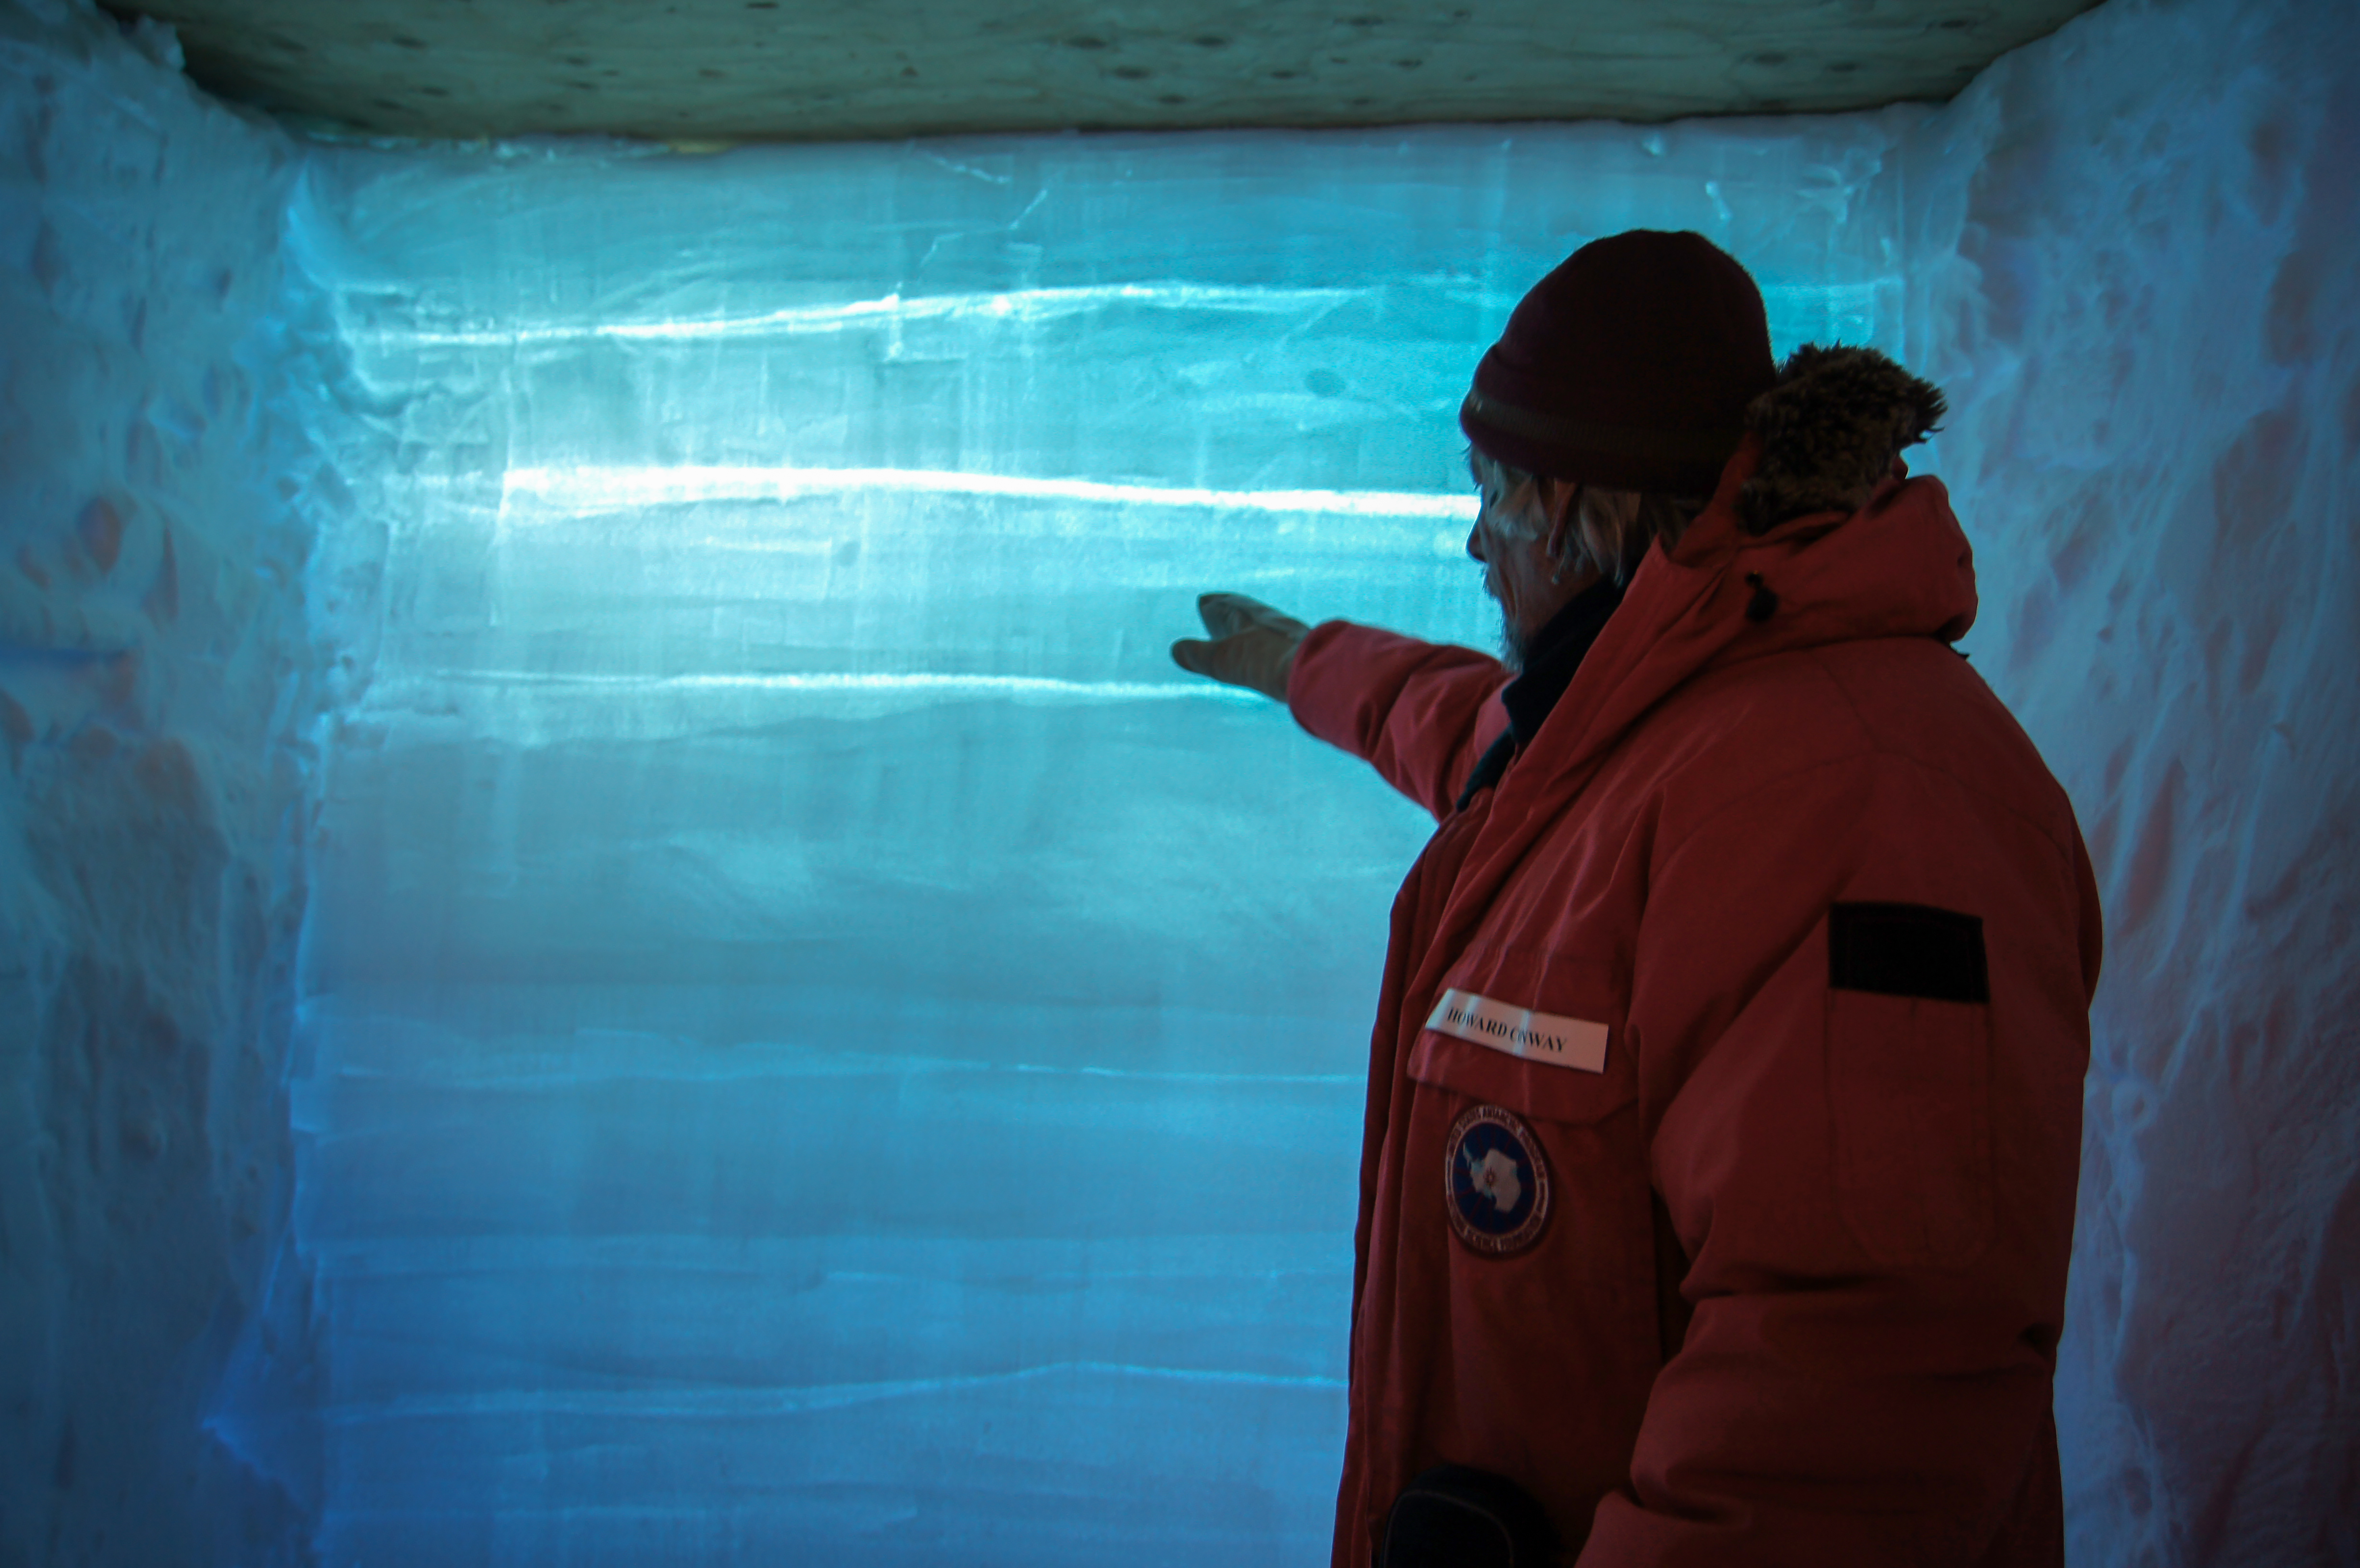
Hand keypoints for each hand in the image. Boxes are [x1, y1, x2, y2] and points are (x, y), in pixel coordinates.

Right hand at [1170, 592, 1308, 702]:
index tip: (1205, 600)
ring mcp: (1288, 635)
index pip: (1225, 606)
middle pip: (1246, 613)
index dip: (1214, 604)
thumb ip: (1198, 655)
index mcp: (1245, 615)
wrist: (1315, 670)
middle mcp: (1268, 620)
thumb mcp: (1222, 660)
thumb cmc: (1263, 661)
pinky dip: (1268, 644)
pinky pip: (1279, 644)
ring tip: (1244, 633)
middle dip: (1231, 611)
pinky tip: (1272, 655)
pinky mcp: (1303, 651)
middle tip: (1221, 608)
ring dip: (1251, 628)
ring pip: (1265, 627)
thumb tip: (1177, 650)